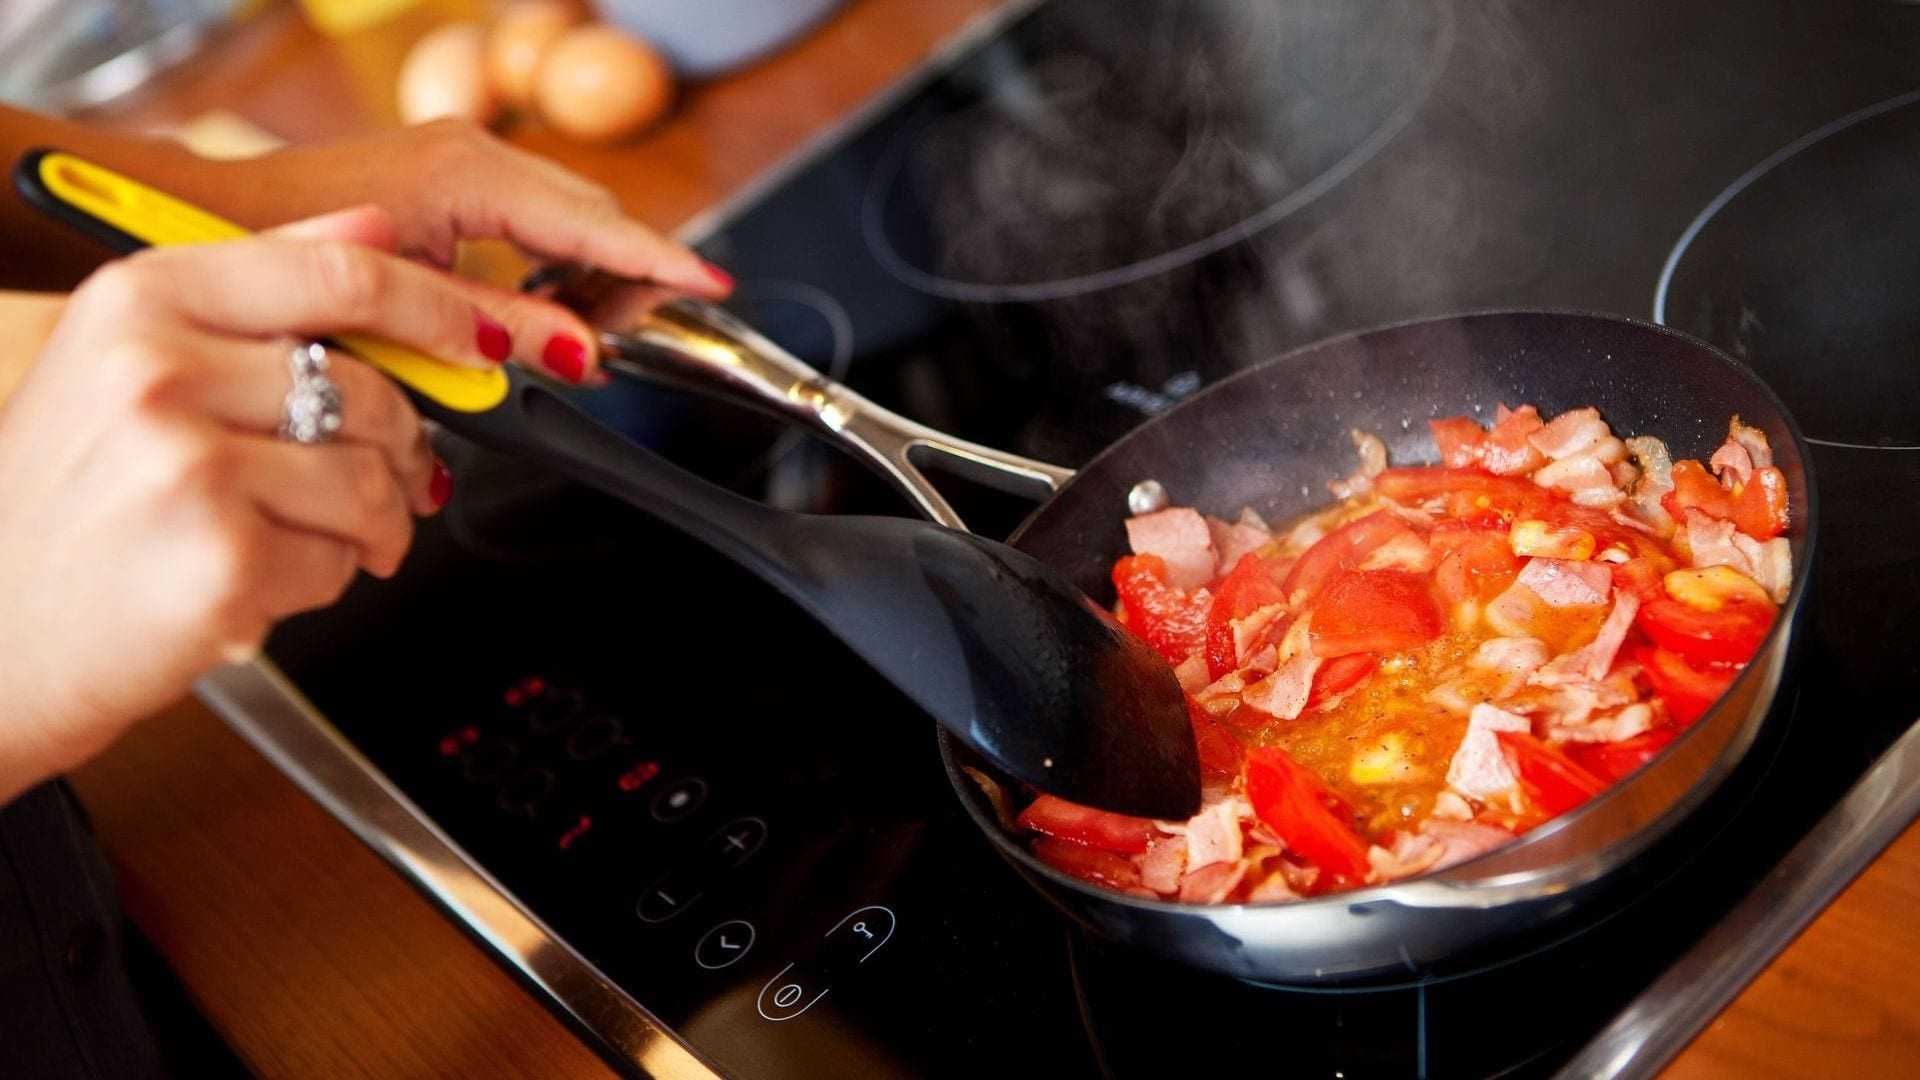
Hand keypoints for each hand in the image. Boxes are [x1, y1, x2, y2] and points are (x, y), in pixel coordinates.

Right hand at [0, 207, 536, 800]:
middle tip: (377, 482)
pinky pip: (340, 560)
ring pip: (372, 482)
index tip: (484, 336)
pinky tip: (253, 581)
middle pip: (374, 392)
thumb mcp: (131, 357)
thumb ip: (260, 283)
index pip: (341, 277)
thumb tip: (376, 226)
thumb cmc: (73, 499)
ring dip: (365, 526)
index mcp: (143, 299)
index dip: (438, 308)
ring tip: (300, 538)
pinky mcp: (221, 558)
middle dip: (400, 450)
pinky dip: (321, 580)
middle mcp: (157, 370)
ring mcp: (186, 465)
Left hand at [213, 117, 732, 301]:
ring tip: (584, 338)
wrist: (210, 226)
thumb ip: (503, 330)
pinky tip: (537, 312)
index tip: (709, 286)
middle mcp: (472, 155)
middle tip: (631, 343)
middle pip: (593, 218)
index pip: (598, 223)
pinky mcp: (447, 182)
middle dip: (626, 278)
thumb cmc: (288, 256)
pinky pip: (532, 222)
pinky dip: (551, 265)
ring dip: (587, 276)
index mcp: (470, 176)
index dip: (660, 262)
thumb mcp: (410, 308)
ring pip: (565, 221)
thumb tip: (584, 353)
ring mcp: (461, 163)